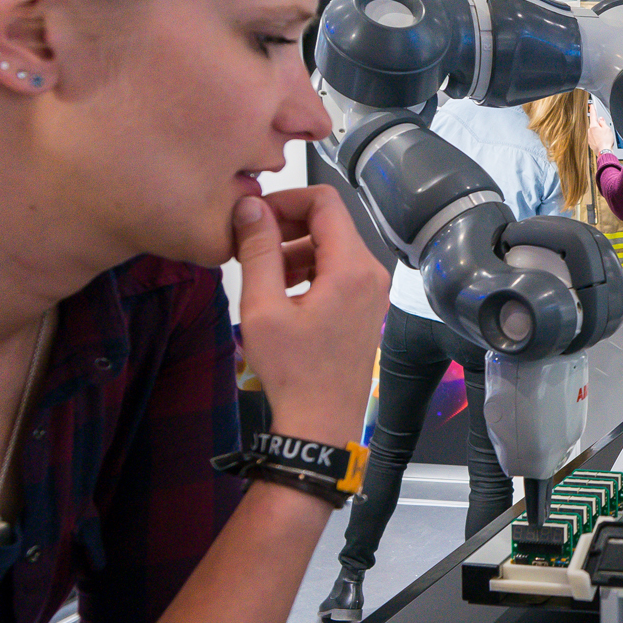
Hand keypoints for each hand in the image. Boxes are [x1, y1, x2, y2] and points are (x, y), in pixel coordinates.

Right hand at [230, 186, 385, 448]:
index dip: (285, 199)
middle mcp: (371, 274)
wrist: (320, 423)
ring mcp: (372, 292)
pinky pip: (337, 271)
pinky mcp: (366, 307)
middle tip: (249, 243)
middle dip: (287, 225)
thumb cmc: (293, 372)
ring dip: (295, 249)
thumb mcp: (263, 308)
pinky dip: (308, 270)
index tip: (254, 216)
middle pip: (330, 222)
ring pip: (332, 246)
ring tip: (260, 273)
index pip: (325, 201)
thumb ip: (257, 251)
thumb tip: (251, 208)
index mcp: (352, 268)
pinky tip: (281, 293)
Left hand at [585, 106, 616, 157]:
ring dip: (599, 133)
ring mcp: (589, 138)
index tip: (591, 106)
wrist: (604, 152)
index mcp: (593, 126)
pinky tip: (603, 141)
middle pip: (594, 125)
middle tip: (605, 130)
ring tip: (605, 137)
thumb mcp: (607, 129)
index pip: (593, 115)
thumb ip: (603, 123)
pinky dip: (598, 138)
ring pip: (594, 132)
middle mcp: (589, 132)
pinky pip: (594, 138)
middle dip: (599, 126)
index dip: (592, 110)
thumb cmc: (606, 141)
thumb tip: (601, 119)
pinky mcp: (590, 143)